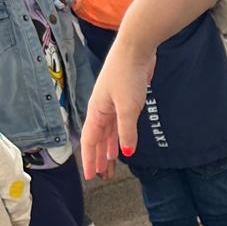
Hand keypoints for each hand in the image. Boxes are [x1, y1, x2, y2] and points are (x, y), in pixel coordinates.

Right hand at [80, 35, 156, 178]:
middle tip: (103, 177)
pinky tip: (123, 145)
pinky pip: (119, 124)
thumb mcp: (128, 107)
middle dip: (100, 159)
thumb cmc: (127, 75)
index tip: (91, 176)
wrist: (136, 49)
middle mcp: (101, 109)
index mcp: (96, 111)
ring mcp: (112, 104)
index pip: (90, 141)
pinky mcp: (125, 100)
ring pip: (109, 133)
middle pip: (98, 140)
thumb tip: (127, 152)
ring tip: (111, 166)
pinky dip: (119, 136)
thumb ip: (127, 131)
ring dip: (109, 150)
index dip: (90, 160)